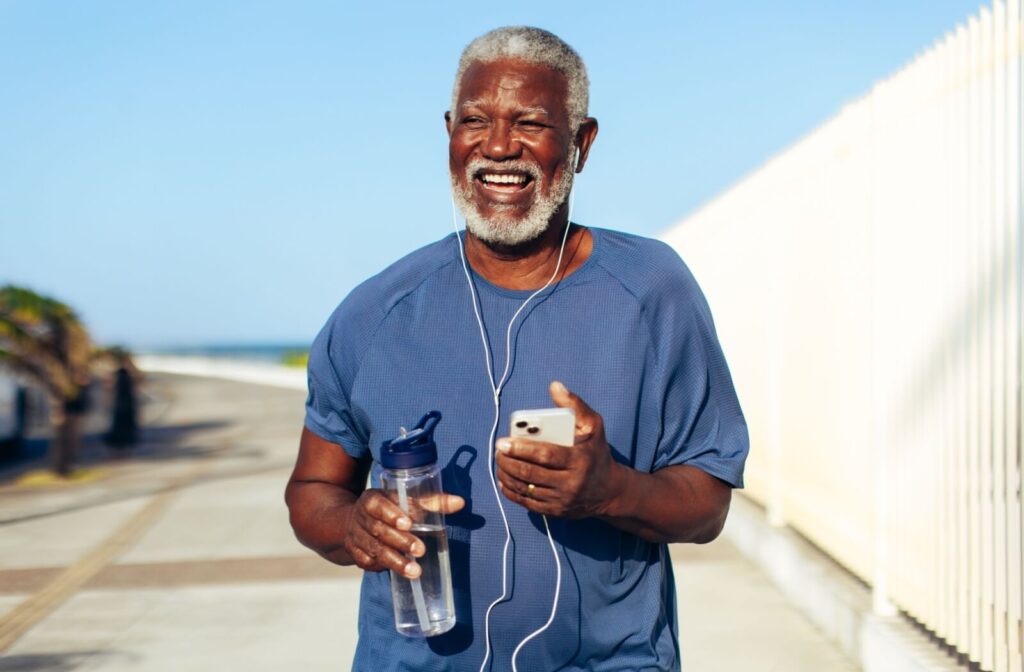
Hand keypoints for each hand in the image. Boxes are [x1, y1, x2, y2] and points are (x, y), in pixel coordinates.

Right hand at [343, 489, 463, 578]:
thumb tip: (459, 503)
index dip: (392, 514)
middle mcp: (361, 518)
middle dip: (401, 541)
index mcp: (372, 500)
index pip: (378, 505)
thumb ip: (432, 502)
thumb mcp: (405, 500)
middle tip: (420, 550)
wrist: (351, 520)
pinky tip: (398, 572)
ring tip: (415, 571)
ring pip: (375, 550)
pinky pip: (369, 563)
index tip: (408, 523)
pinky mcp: (356, 555)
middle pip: (379, 530)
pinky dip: (383, 567)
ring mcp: (357, 537)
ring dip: (396, 561)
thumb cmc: (389, 508)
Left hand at [495, 381, 622, 517]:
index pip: (545, 455)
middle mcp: (570, 483)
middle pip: (531, 473)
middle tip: (497, 450)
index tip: (503, 442)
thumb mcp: (594, 427)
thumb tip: (554, 386)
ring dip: (506, 475)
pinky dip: (511, 491)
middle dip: (508, 461)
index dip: (521, 449)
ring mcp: (561, 500)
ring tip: (498, 462)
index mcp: (579, 460)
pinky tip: (503, 480)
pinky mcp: (555, 512)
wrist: (609, 491)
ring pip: (526, 488)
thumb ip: (575, 405)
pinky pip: (527, 503)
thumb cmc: (597, 453)